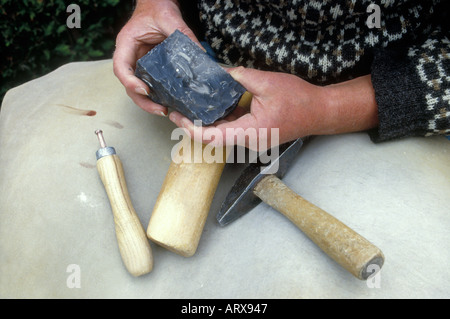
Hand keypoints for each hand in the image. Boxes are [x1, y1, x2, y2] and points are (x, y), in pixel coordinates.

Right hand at [113, 0, 199, 115]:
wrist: (158, 4)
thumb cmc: (157, 8)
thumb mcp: (170, 19)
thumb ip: (184, 35)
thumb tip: (201, 55)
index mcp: (127, 43)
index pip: (120, 67)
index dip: (130, 82)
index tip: (145, 90)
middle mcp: (130, 56)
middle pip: (128, 85)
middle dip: (142, 100)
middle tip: (160, 109)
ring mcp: (139, 63)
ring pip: (138, 88)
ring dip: (149, 102)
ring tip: (165, 110)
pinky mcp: (149, 68)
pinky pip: (150, 84)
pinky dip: (157, 95)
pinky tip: (170, 102)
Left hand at [169, 67, 378, 149]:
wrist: (319, 112)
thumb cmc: (299, 100)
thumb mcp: (267, 82)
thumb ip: (240, 77)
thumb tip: (218, 72)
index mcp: (251, 132)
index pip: (213, 138)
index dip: (192, 129)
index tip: (178, 118)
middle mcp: (249, 141)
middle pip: (213, 138)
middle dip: (194, 125)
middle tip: (178, 109)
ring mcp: (251, 141)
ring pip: (222, 135)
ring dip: (207, 122)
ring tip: (191, 106)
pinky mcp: (254, 135)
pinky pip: (232, 130)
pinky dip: (221, 119)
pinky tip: (213, 105)